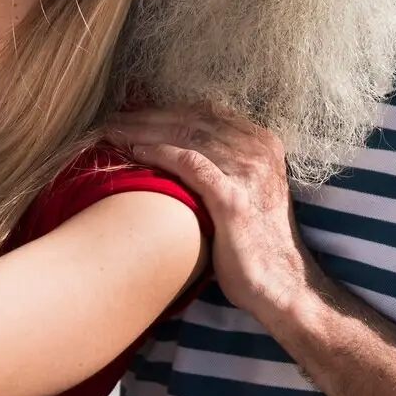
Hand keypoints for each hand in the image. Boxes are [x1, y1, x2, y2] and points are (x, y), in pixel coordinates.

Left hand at [107, 106, 317, 316]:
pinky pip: (189, 163)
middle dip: (149, 117)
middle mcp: (258, 150)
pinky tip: (135, 152)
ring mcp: (248, 172)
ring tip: (114, 134)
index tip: (134, 114)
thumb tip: (179, 149)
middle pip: (193, 120)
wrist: (281, 285)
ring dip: (145, 130)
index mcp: (263, 143)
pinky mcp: (232, 198)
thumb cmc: (255, 244)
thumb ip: (225, 165)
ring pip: (187, 135)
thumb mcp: (247, 191)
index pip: (207, 113)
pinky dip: (159, 153)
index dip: (167, 110)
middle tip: (114, 120)